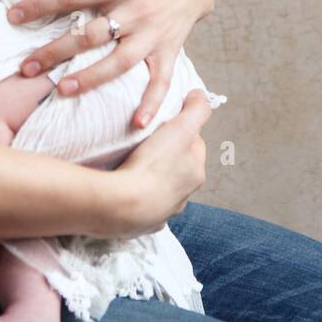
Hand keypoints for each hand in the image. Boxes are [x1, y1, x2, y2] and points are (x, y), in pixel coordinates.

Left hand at [10, 0, 215, 127]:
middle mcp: (137, 12)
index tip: (13, 16)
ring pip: (120, 61)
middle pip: (92, 35)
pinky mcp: (169, 50)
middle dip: (57, 51)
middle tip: (26, 68)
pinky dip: (152, 103)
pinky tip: (138, 125)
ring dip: (93, 78)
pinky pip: (161, 80)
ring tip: (64, 90)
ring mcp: (153, 34)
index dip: (42, 5)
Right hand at [105, 90, 212, 237]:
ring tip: (132, 163)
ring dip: (151, 177)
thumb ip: (196, 108)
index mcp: (196, 174)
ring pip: (160, 189)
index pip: (194, 145)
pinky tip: (124, 187)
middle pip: (178, 168)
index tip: (165, 124)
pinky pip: (141, 207)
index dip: (181, 130)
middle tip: (146, 142)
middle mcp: (183, 197)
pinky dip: (135, 196)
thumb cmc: (153, 164)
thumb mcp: (181, 127)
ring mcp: (161, 213)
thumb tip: (200, 96)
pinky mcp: (140, 224)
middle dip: (167, 156)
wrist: (121, 204)